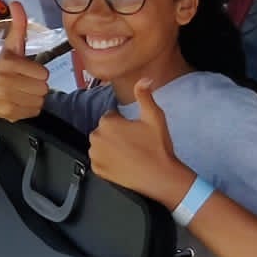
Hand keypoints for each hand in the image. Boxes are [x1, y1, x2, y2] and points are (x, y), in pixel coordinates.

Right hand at [0, 2, 49, 120]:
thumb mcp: (9, 48)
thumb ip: (18, 27)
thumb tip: (17, 3)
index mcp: (8, 63)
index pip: (43, 73)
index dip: (37, 72)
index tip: (25, 71)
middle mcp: (5, 81)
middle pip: (43, 87)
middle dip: (36, 85)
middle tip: (23, 82)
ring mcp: (6, 100)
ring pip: (39, 100)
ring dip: (33, 97)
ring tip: (20, 92)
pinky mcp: (7, 115)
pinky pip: (33, 111)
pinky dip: (28, 108)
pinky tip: (17, 102)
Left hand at [90, 79, 194, 206]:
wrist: (160, 177)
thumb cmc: (158, 148)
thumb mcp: (154, 117)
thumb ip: (144, 95)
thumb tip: (144, 79)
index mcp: (107, 123)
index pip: (111, 116)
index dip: (124, 122)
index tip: (134, 131)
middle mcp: (96, 138)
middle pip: (104, 130)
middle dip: (115, 134)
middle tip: (134, 142)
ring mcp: (95, 156)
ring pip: (100, 145)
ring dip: (110, 147)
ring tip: (129, 153)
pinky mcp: (97, 170)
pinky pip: (99, 160)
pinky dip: (108, 161)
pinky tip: (123, 162)